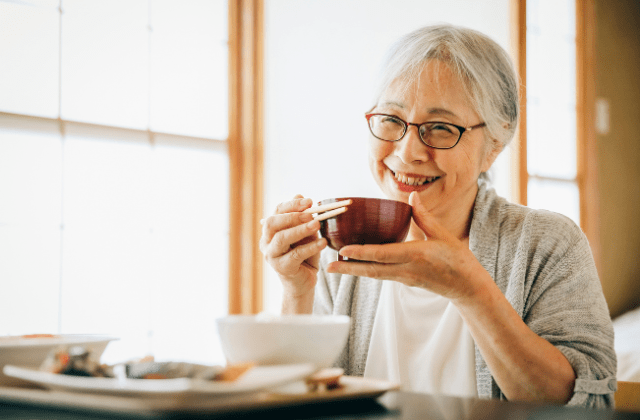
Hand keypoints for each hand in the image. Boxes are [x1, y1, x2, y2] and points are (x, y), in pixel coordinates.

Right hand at [260, 194, 327, 298]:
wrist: (304, 282)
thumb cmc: (304, 255)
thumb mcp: (306, 233)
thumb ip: (303, 217)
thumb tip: (300, 195)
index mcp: (270, 230)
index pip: (277, 211)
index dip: (292, 204)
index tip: (310, 201)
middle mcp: (266, 242)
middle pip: (272, 223)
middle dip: (292, 215)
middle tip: (311, 213)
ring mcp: (271, 256)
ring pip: (281, 238)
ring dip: (300, 229)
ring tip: (317, 224)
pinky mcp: (281, 268)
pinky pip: (295, 255)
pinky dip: (310, 247)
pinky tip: (322, 242)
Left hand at [325, 192, 490, 302]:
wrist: (468, 287)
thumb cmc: (458, 260)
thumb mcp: (442, 235)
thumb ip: (424, 216)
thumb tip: (411, 196)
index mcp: (415, 256)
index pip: (383, 255)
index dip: (362, 253)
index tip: (344, 251)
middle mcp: (406, 270)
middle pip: (371, 270)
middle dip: (348, 269)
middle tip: (327, 267)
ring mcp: (404, 278)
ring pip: (374, 275)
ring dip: (354, 271)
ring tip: (335, 267)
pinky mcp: (405, 281)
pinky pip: (382, 275)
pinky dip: (367, 271)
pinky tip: (356, 266)